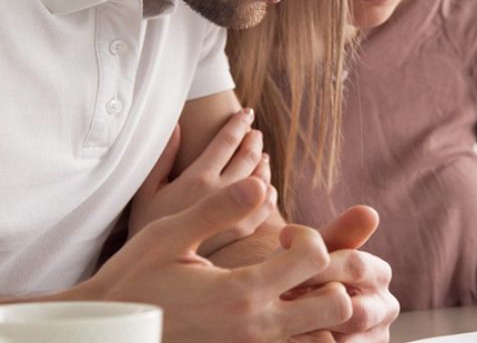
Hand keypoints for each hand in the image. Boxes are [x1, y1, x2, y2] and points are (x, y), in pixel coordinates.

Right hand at [84, 179, 352, 342]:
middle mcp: (256, 331)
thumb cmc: (135, 281)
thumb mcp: (170, 237)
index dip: (308, 236)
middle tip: (299, 264)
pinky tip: (279, 312)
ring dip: (320, 311)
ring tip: (294, 289)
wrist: (106, 336)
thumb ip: (218, 210)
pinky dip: (304, 334)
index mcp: (241, 293)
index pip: (315, 259)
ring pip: (324, 339)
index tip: (285, 234)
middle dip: (330, 278)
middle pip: (337, 308)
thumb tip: (260, 183)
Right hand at [129, 109, 275, 255]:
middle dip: (253, 139)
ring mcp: (233, 216)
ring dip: (263, 161)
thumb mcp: (146, 191)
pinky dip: (269, 192)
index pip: (226, 142)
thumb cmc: (142, 231)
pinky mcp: (238, 235)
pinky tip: (266, 185)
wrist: (149, 276)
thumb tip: (177, 126)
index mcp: (197, 179)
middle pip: (248, 157)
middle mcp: (219, 195)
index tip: (247, 112)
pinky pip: (264, 208)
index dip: (239, 123)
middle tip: (255, 131)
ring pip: (261, 179)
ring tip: (261, 153)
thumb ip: (163, 157)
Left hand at [289, 206, 399, 341]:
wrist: (284, 304)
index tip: (286, 263)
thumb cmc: (300, 271)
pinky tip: (290, 335)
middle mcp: (385, 307)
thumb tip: (370, 212)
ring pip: (346, 340)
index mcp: (379, 273)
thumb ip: (339, 232)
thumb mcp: (314, 250)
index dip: (318, 266)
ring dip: (311, 329)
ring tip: (283, 317)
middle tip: (282, 298)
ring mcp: (375, 337)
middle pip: (354, 309)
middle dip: (314, 304)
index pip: (355, 266)